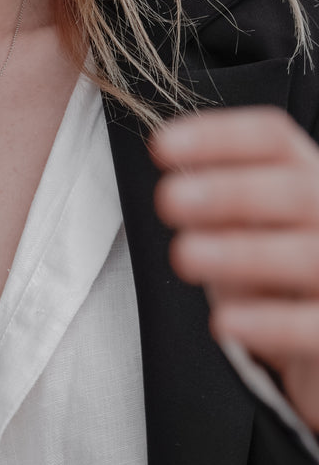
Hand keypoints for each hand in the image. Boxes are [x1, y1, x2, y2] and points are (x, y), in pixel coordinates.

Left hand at [153, 106, 318, 429]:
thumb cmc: (279, 285)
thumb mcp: (251, 234)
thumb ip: (223, 208)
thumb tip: (176, 182)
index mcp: (313, 181)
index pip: (274, 139)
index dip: (220, 137)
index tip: (161, 146)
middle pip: (297, 192)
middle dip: (231, 192)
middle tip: (168, 199)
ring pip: (308, 256)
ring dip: (242, 253)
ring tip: (185, 255)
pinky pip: (313, 326)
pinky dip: (269, 323)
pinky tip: (224, 323)